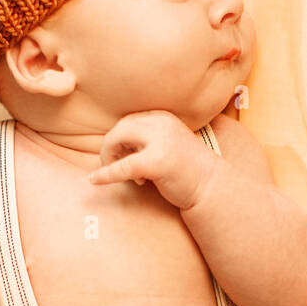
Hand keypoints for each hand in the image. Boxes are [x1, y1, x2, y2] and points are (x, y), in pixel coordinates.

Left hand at [88, 110, 215, 209]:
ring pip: (117, 141)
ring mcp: (160, 142)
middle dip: (110, 147)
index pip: (129, 121)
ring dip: (111, 159)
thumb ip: (145, 140)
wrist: (212, 188)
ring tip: (126, 177)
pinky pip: (122, 167)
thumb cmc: (187, 171)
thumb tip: (114, 146)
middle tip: (113, 166)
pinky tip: (95, 180)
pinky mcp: (156, 162)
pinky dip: (106, 174)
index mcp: (163, 118)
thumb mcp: (167, 145)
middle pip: (120, 128)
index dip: (120, 140)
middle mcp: (161, 124)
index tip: (126, 157)